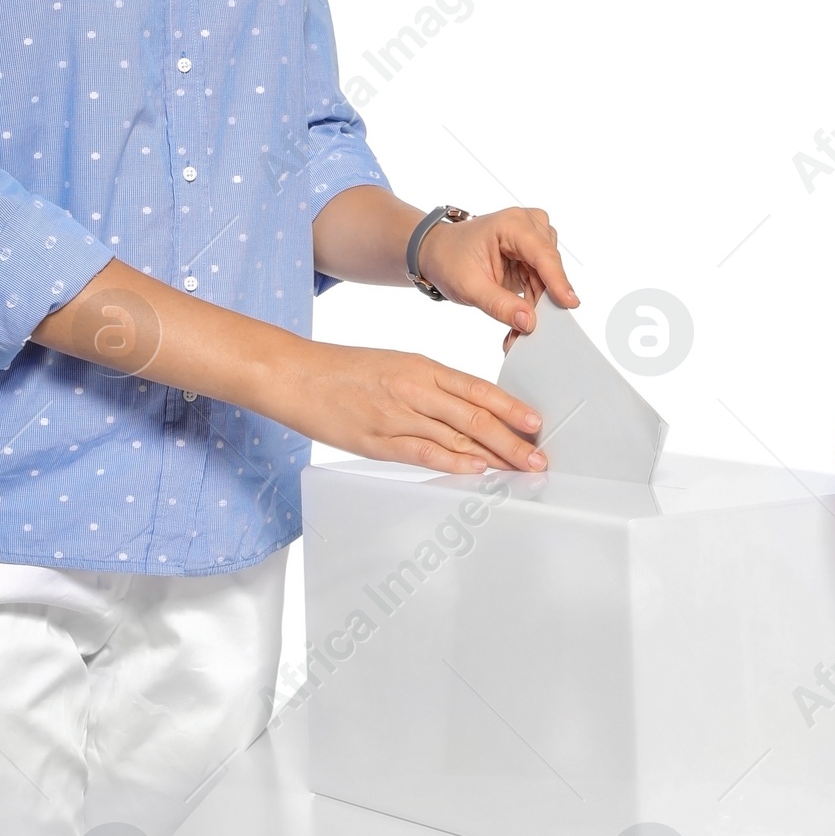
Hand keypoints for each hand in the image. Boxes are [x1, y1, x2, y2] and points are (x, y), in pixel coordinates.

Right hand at [285, 343, 548, 475]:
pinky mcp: (377, 439)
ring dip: (493, 455)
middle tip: (539, 456)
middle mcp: (415, 388)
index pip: (476, 387)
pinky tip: (476, 470)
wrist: (294, 374)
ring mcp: (396, 414)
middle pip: (474, 414)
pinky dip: (452, 461)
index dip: (510, 407)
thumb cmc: (342, 370)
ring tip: (520, 469)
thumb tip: (463, 407)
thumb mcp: (393, 365)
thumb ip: (427, 385)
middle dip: (512, 438)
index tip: (535, 422)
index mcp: (420, 366)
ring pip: (456, 435)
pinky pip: (423, 451)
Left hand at [416, 205, 577, 336]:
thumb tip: (529, 322)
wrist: (436, 253)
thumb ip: (500, 305)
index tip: (569, 304)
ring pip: (548, 277)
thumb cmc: (448, 260)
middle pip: (549, 267)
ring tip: (518, 329)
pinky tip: (520, 317)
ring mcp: (532, 239)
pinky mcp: (531, 254)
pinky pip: (542, 281)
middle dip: (542, 301)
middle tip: (528, 331)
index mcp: (511, 225)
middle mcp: (527, 226)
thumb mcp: (469, 287)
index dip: (557, 280)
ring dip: (537, 304)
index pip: (542, 254)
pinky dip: (533, 301)